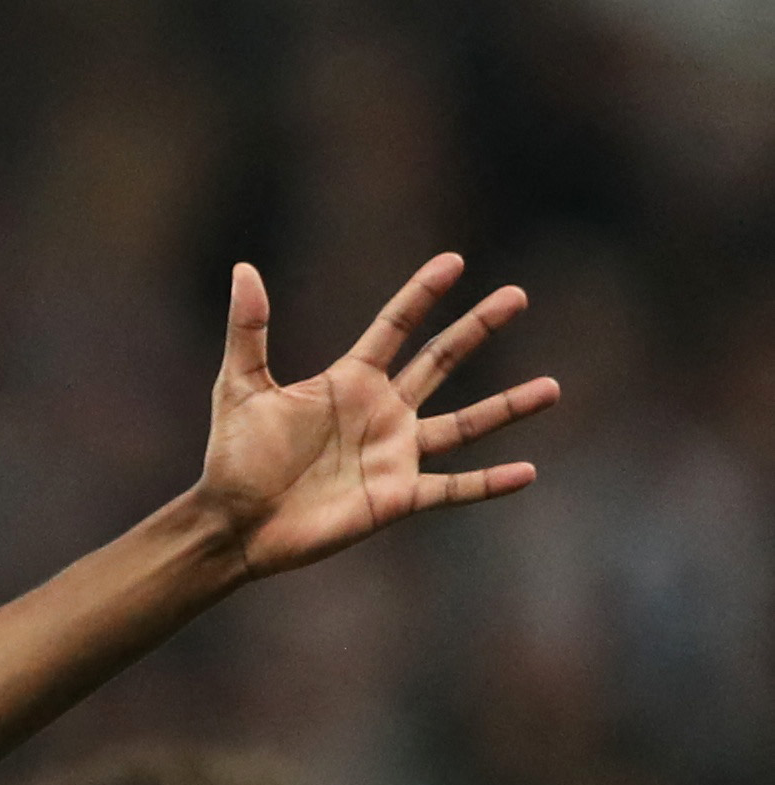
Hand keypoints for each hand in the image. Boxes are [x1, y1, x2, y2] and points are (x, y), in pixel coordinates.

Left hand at [196, 254, 556, 578]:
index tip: (454, 261)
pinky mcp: (397, 497)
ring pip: (464, 425)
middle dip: (478, 328)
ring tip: (552, 388)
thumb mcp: (240, 387)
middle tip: (517, 294)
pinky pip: (454, 489)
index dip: (421, 294)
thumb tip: (243, 269)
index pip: (395, 328)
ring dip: (507, 407)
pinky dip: (489, 483)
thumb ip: (248, 330)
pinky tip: (528, 472)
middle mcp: (381, 412)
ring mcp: (394, 455)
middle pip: (440, 361)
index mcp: (349, 381)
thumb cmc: (233, 458)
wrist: (233, 523)